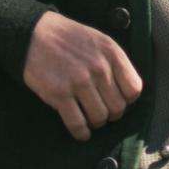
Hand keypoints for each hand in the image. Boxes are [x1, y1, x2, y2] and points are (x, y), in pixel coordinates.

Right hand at [23, 11, 142, 140]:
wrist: (34, 34)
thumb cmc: (71, 38)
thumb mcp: (102, 41)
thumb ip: (116, 63)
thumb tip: (128, 90)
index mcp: (113, 54)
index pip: (134, 89)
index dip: (128, 100)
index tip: (119, 101)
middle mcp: (99, 69)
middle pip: (118, 106)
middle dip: (113, 115)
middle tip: (104, 113)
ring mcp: (79, 82)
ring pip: (100, 116)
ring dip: (97, 123)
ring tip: (93, 121)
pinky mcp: (59, 94)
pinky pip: (77, 122)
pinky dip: (81, 132)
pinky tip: (82, 134)